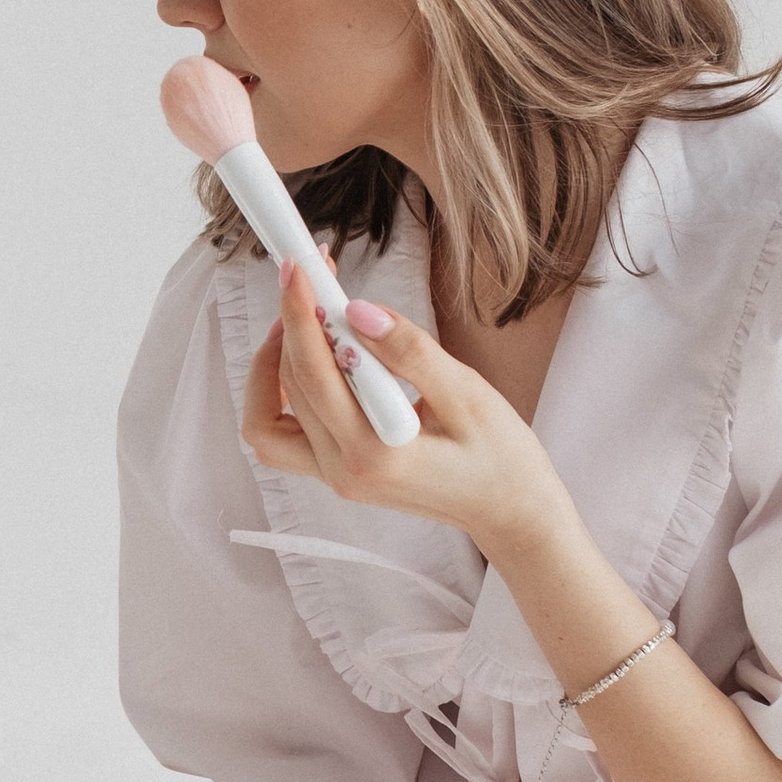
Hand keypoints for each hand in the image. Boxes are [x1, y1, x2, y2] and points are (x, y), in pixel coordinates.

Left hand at [244, 267, 567, 561]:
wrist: (512, 514)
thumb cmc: (502, 459)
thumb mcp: (467, 395)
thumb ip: (410, 352)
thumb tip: (358, 311)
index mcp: (374, 455)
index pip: (313, 374)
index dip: (300, 313)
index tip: (301, 267)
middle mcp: (342, 471)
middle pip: (287, 387)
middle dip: (293, 322)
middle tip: (317, 275)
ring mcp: (335, 477)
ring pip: (268, 417)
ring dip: (275, 361)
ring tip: (306, 317)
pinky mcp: (337, 473)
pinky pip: (283, 434)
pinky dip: (283, 394)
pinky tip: (312, 358)